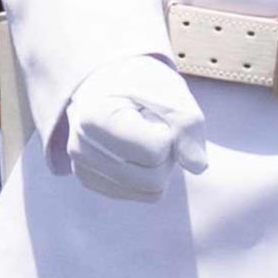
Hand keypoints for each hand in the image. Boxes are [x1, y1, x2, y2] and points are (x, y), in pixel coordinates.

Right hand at [54, 56, 203, 202]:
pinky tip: (136, 150)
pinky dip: (150, 175)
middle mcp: (80, 149)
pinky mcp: (92, 182)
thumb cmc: (138, 82)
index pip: (156, 151)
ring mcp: (83, 169)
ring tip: (145, 137)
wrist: (106, 82)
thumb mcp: (169, 89)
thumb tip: (198, 166)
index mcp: (94, 119)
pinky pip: (142, 195)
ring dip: (161, 166)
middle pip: (154, 179)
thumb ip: (188, 123)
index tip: (153, 112)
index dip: (168, 131)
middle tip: (156, 127)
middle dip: (168, 154)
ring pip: (151, 192)